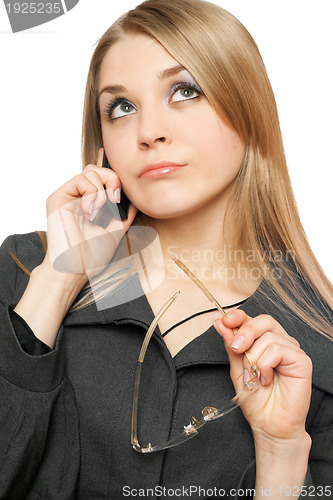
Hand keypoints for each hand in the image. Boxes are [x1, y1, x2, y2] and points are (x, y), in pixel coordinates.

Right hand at [44, 148, 136, 279]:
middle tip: (115, 200)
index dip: (114, 179)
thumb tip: (134, 200)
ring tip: (98, 212)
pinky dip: (91, 194)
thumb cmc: (91, 256)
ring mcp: (67, 197)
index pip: (101, 177)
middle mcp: (77, 197)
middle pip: (96, 169)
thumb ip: (123, 214)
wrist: (77, 269)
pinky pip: (79, 180)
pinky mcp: (57, 198)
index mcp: (89, 203)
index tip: (120, 197)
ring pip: (90, 171)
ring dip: (101, 191)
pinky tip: (89, 213)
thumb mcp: (116, 230)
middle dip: (111, 180)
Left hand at [214, 310, 312, 443]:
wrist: (268, 426)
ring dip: (253, 358)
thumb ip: (231, 346)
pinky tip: (265, 380)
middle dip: (245, 331)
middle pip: (264, 321)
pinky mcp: (302, 361)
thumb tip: (221, 323)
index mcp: (264, 342)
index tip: (224, 321)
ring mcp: (292, 351)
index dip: (239, 316)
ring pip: (268, 337)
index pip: (253, 319)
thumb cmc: (256, 401)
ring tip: (252, 378)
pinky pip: (278, 350)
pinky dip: (265, 365)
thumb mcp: (237, 370)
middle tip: (235, 349)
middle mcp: (280, 343)